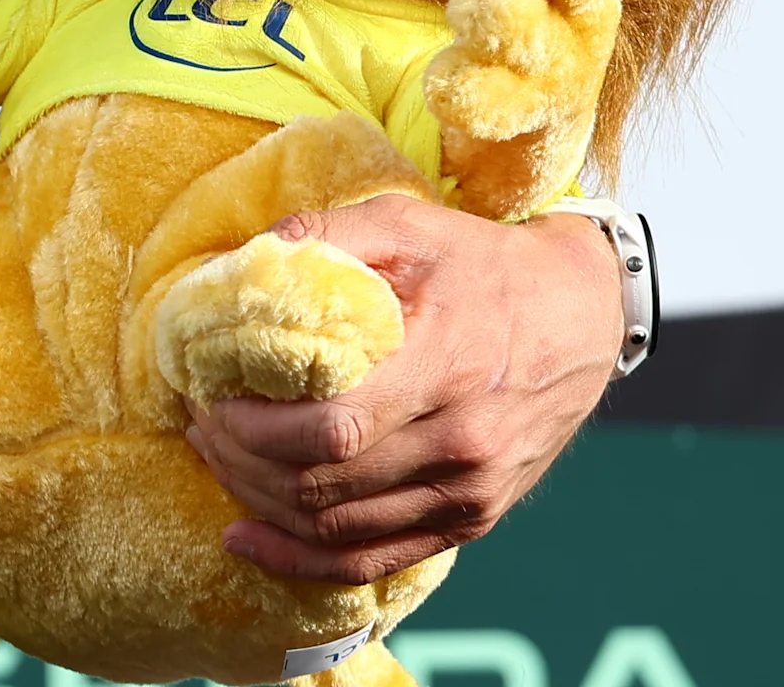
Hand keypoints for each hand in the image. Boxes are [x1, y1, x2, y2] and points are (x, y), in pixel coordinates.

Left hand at [182, 197, 621, 585]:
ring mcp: (471, 490)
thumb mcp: (410, 222)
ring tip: (219, 460)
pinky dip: (302, 559)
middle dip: (241, 459)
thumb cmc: (484, 265)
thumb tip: (240, 262)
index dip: (253, 425)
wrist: (583, 317)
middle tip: (199, 423)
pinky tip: (249, 539)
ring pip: (337, 526)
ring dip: (260, 502)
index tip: (208, 394)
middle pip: (323, 482)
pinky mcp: (473, 519)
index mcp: (445, 362)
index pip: (331, 426)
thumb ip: (326, 235)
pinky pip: (373, 560)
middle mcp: (462, 440)